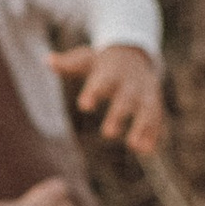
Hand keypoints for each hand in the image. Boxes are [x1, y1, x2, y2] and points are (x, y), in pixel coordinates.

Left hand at [52, 41, 166, 157]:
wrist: (133, 54)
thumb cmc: (101, 63)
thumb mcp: (85, 59)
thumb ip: (68, 63)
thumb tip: (48, 60)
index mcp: (111, 73)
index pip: (102, 82)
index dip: (93, 93)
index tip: (84, 106)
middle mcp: (130, 84)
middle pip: (125, 100)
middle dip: (118, 115)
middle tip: (107, 134)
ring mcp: (144, 94)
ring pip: (146, 111)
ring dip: (142, 127)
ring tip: (134, 146)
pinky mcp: (154, 104)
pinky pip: (156, 119)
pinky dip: (153, 134)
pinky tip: (146, 151)